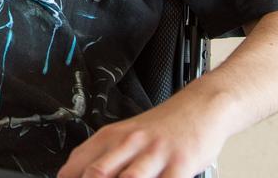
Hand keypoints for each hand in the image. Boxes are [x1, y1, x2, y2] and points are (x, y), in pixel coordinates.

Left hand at [58, 96, 227, 177]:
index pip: (77, 165)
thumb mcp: (127, 136)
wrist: (201, 106)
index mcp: (110, 137)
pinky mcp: (180, 163)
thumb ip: (104, 158)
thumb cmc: (162, 128)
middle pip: (97, 173)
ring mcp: (154, 153)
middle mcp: (129, 144)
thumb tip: (79, 176)